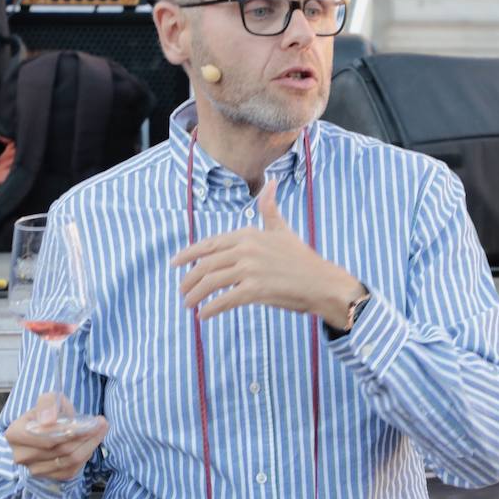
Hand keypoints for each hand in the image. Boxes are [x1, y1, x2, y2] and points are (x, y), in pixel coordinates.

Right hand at [5, 393, 108, 480]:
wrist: (44, 430)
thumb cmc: (46, 414)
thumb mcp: (47, 400)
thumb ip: (48, 404)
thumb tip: (49, 420)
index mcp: (15, 434)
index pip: (47, 436)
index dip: (71, 430)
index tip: (92, 421)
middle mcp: (21, 456)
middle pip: (61, 448)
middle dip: (86, 435)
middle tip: (102, 423)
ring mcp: (35, 470)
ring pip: (70, 460)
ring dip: (90, 445)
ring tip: (100, 429)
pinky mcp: (49, 478)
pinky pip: (73, 469)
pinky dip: (86, 455)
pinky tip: (90, 443)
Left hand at [170, 176, 363, 322]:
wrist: (323, 283)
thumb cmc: (303, 259)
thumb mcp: (283, 230)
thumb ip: (270, 209)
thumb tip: (270, 182)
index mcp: (248, 234)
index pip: (209, 244)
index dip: (188, 254)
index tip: (174, 263)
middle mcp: (245, 249)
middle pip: (205, 264)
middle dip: (189, 279)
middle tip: (182, 291)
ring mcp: (249, 270)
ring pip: (211, 283)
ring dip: (195, 295)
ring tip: (189, 305)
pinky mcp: (255, 290)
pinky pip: (224, 300)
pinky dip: (211, 308)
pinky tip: (204, 315)